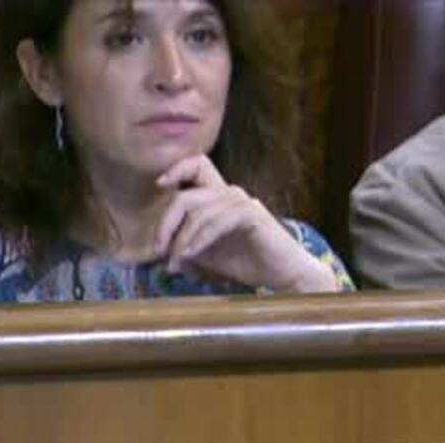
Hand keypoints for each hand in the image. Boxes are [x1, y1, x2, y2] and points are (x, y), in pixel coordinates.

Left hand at [143, 155, 340, 292]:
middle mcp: (230, 194)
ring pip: (198, 213)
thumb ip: (187, 245)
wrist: (285, 275)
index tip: (161, 185)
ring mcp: (242, 202)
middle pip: (186, 196)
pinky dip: (199, 240)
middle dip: (167, 224)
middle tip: (159, 250)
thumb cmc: (251, 262)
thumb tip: (161, 250)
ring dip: (182, 240)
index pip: (197, 166)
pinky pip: (215, 222)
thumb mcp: (210, 253)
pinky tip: (192, 256)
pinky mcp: (251, 214)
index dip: (177, 169)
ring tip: (176, 262)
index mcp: (221, 197)